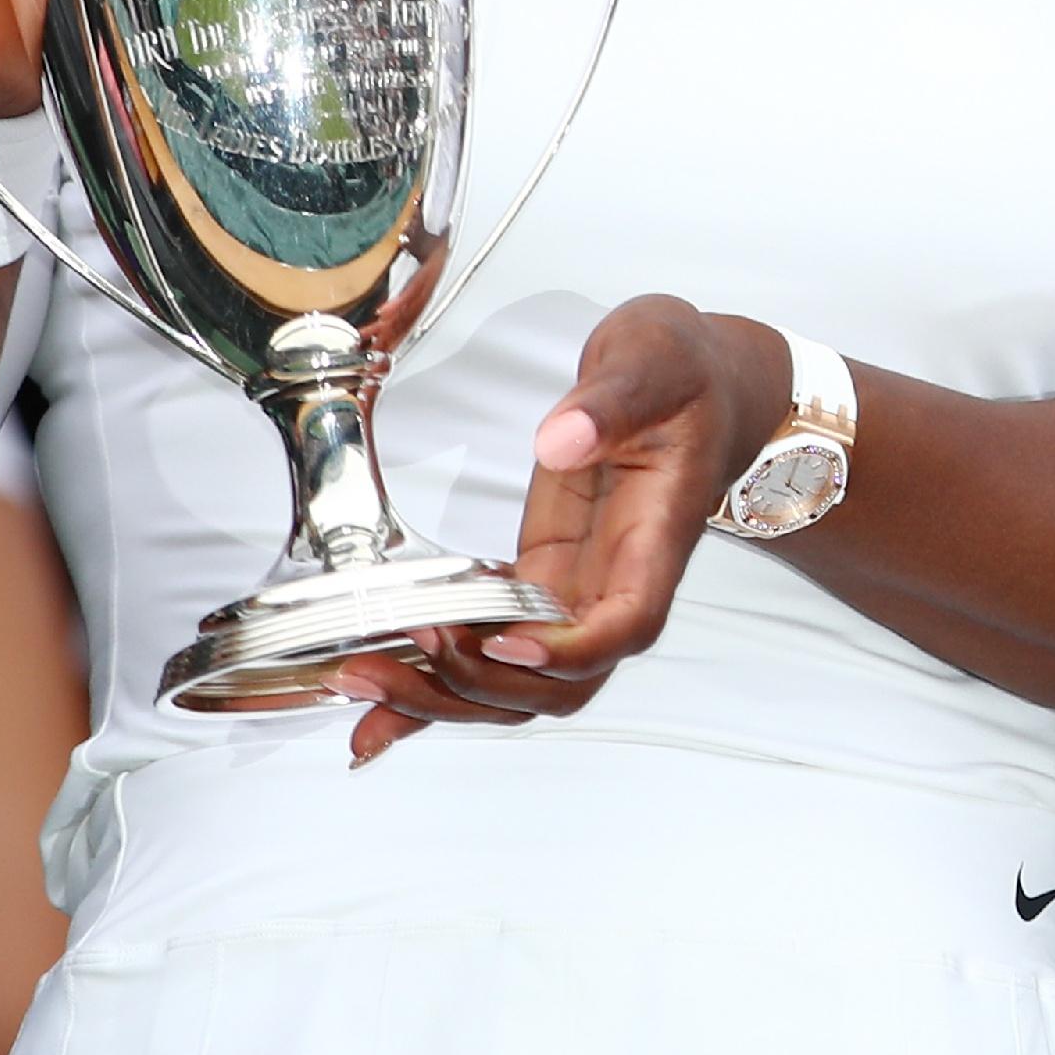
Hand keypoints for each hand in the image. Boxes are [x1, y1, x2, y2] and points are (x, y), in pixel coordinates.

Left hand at [333, 296, 790, 767]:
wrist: (691, 382)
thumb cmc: (687, 377)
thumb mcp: (656, 359)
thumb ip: (612, 400)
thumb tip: (561, 439)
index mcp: (655, 539)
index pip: (625, 624)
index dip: (567, 651)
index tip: (504, 638)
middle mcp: (614, 583)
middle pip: (559, 683)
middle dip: (479, 683)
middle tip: (404, 643)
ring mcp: (572, 587)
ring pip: (516, 682)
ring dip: (441, 694)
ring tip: (362, 676)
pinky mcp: (536, 576)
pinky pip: (488, 646)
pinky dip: (432, 679)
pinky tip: (376, 695)